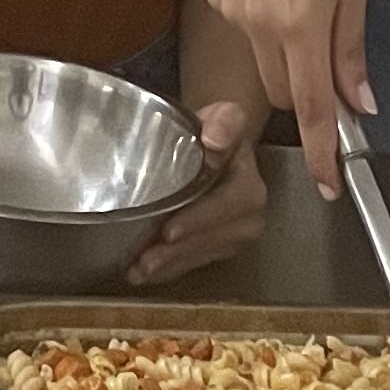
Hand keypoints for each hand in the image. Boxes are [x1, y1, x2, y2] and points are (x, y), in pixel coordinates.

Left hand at [127, 100, 267, 284]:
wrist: (218, 145)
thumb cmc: (216, 130)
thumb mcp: (223, 116)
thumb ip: (224, 122)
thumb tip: (215, 140)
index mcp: (250, 183)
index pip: (226, 206)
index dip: (198, 220)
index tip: (168, 231)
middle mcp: (251, 214)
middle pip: (212, 238)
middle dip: (176, 252)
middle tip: (143, 260)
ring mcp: (239, 234)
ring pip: (202, 254)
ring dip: (170, 265)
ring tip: (138, 270)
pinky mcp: (224, 246)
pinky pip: (197, 261)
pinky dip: (171, 269)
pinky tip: (146, 273)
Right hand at [203, 0, 370, 196]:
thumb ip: (351, 48)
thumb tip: (359, 102)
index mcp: (301, 20)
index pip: (310, 108)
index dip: (321, 152)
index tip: (330, 183)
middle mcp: (259, 23)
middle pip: (284, 92)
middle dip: (307, 92)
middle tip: (332, 59)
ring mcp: (231, 11)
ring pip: (263, 63)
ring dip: (286, 54)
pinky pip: (245, 31)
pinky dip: (265, 24)